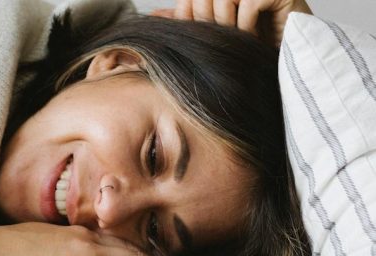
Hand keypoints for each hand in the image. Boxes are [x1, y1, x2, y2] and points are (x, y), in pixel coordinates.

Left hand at [152, 0, 311, 46]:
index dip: (188, 15)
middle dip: (208, 24)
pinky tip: (255, 37)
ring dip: (227, 26)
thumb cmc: (247, 53)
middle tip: (224, 41)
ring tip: (239, 40)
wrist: (286, 64)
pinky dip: (247, 25)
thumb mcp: (210, 39)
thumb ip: (185, 22)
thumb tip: (153, 15)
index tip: (202, 36)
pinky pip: (248, 3)